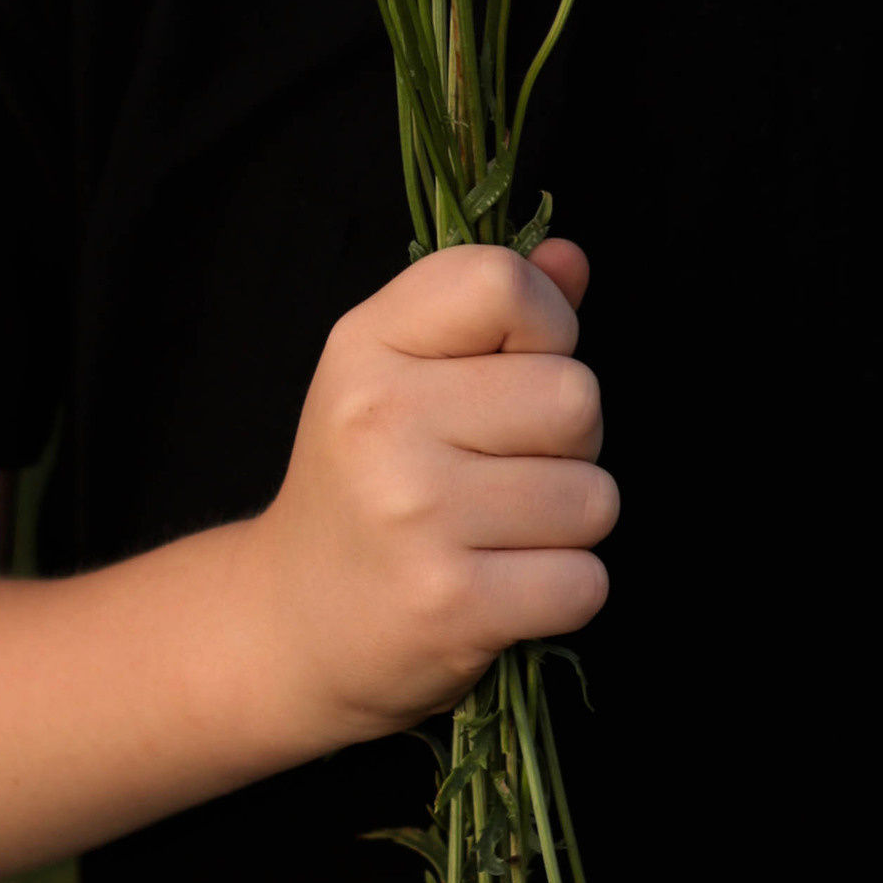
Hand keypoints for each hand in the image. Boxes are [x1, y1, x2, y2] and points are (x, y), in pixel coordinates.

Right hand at [251, 240, 614, 737]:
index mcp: (367, 346)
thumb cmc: (363, 485)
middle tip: (501, 470)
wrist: (289, 622)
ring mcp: (415, 515)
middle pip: (575, 396)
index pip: (504, 282)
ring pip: (593, 497)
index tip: (513, 370)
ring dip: (567, 524)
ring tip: (497, 532)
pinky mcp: (451, 603)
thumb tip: (570, 261)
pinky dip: (562, 592)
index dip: (544, 326)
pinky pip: (584, 582)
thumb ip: (487, 310)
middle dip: (567, 441)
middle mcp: (383, 421)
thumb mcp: (398, 374)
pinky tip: (502, 588)